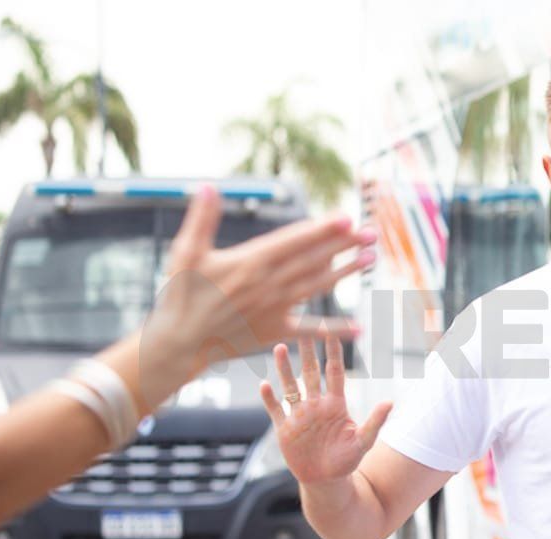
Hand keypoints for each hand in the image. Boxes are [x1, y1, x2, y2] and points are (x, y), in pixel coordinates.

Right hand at [140, 185, 376, 397]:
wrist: (179, 341)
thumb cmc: (181, 293)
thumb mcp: (186, 251)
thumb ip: (201, 218)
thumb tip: (208, 185)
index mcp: (251, 262)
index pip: (294, 241)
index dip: (322, 229)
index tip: (346, 218)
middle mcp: (269, 284)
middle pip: (314, 259)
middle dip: (344, 245)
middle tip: (371, 233)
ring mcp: (275, 308)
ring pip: (318, 286)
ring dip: (346, 273)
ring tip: (370, 259)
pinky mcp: (275, 331)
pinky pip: (309, 330)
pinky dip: (334, 329)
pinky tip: (360, 327)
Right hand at [259, 335, 391, 485]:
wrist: (326, 481)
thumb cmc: (347, 461)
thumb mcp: (363, 441)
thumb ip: (375, 422)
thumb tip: (390, 402)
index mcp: (336, 405)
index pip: (335, 373)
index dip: (333, 354)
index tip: (331, 333)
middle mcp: (316, 405)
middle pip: (310, 373)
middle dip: (307, 353)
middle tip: (303, 330)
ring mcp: (299, 416)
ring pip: (290, 386)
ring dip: (284, 369)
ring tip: (279, 348)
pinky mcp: (285, 429)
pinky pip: (275, 410)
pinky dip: (269, 398)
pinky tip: (264, 385)